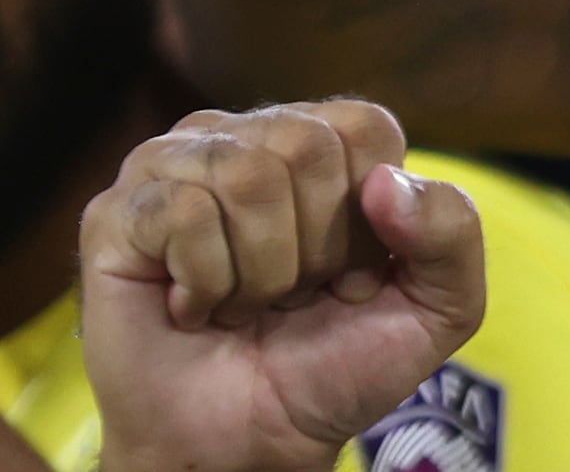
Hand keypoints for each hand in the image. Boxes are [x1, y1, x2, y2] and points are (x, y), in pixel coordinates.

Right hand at [77, 102, 483, 471]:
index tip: (353, 277)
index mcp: (321, 139)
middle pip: (307, 148)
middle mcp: (245, 136)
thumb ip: (453, 233)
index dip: (371, 223)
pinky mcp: (116, 215)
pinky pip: (182, 214)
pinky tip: (195, 307)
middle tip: (291, 296)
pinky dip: (206, 282)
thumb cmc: (336, 364)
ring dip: (261, 271)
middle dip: (316, 248)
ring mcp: (173, 168)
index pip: (366, 128)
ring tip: (244, 301)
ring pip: (246, 176)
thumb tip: (385, 182)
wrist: (251, 444)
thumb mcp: (440, 306)